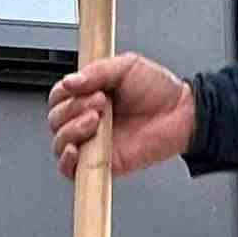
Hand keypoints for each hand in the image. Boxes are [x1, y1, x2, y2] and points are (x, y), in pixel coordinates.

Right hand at [46, 54, 196, 181]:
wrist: (182, 113)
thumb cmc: (158, 91)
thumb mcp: (126, 66)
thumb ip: (96, 71)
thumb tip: (69, 82)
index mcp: (88, 95)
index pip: (58, 97)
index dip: (63, 94)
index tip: (80, 87)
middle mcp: (86, 119)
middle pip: (55, 119)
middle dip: (72, 110)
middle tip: (100, 103)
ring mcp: (91, 142)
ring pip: (59, 142)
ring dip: (71, 130)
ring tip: (96, 120)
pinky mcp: (100, 163)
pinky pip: (70, 169)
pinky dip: (67, 161)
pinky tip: (76, 149)